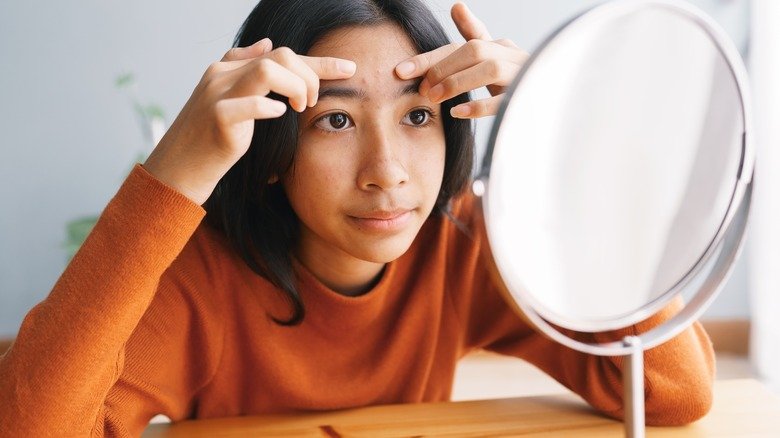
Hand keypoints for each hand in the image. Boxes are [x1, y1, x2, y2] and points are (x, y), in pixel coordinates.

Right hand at [143, 39, 356, 203]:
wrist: (177, 169)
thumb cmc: (208, 138)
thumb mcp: (226, 98)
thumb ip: (245, 71)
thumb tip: (266, 43)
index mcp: (227, 68)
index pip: (281, 54)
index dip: (319, 62)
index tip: (349, 70)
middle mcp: (222, 75)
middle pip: (281, 56)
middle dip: (310, 76)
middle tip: (312, 102)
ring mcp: (218, 95)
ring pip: (269, 70)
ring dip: (296, 87)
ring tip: (300, 108)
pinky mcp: (218, 119)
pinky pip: (252, 104)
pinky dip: (271, 108)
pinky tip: (280, 114)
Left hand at [394, 2, 527, 118]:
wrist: (553, 102)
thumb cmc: (516, 82)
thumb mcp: (492, 61)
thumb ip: (473, 37)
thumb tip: (457, 5)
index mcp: (500, 46)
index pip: (460, 45)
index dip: (430, 57)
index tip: (400, 70)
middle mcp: (512, 54)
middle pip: (474, 50)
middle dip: (443, 68)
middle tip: (422, 89)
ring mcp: (522, 74)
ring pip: (489, 69)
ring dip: (457, 82)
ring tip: (435, 98)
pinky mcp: (529, 96)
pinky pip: (504, 99)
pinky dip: (479, 106)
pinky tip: (458, 112)